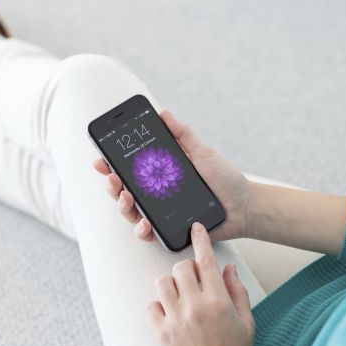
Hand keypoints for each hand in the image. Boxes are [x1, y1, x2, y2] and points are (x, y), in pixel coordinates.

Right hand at [92, 110, 251, 241]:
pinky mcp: (170, 231)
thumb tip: (163, 112)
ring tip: (125, 197)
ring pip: (131, 213)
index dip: (112, 165)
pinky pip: (149, 233)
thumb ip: (182, 134)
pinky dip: (142, 229)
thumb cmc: (224, 178)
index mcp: (161, 174)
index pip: (131, 170)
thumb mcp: (202, 152)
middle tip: (112, 178)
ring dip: (122, 206)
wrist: (244, 205)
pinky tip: (144, 224)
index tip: (102, 159)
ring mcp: (162, 214)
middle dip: (112, 185)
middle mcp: (157, 194)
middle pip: (124, 191)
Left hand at [146, 222, 253, 345]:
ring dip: (171, 286)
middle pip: (180, 267)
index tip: (196, 228)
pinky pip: (151, 306)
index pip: (206, 260)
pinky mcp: (161, 333)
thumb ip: (237, 291)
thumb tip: (227, 268)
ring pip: (162, 283)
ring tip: (180, 298)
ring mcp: (176, 320)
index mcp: (218, 302)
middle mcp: (195, 307)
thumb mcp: (247, 321)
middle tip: (193, 281)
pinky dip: (158, 306)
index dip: (201, 239)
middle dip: (186, 269)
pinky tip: (170, 314)